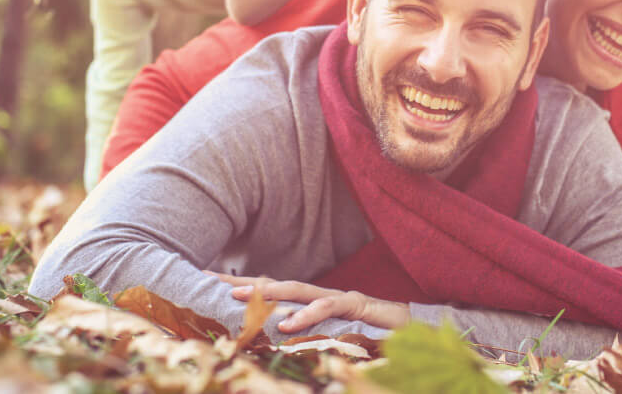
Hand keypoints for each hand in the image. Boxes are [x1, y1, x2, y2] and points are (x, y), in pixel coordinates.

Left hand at [213, 272, 409, 333]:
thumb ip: (308, 335)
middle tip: (212, 284)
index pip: (272, 292)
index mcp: (312, 303)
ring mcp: (338, 297)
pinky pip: (328, 308)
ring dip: (267, 293)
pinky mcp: (356, 305)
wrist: (412, 326)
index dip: (242, 285)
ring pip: (298, 290)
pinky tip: (287, 323)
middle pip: (278, 284)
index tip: (208, 280)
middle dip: (245, 283)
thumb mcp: (332, 337)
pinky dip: (307, 315)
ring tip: (239, 300)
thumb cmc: (371, 334)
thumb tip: (275, 340)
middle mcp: (321, 295)